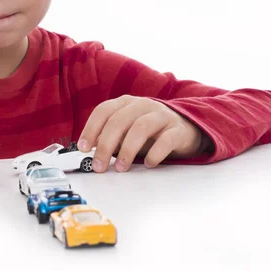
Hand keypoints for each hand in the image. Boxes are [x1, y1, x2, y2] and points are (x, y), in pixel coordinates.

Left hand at [77, 95, 206, 172]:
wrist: (187, 128)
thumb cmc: (150, 131)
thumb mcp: (126, 130)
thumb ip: (110, 137)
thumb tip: (89, 150)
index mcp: (126, 103)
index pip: (103, 111)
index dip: (91, 129)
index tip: (83, 148)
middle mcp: (142, 105)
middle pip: (119, 120)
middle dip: (106, 145)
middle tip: (99, 165)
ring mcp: (161, 115)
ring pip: (141, 128)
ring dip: (127, 150)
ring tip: (121, 168)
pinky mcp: (178, 129)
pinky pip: (166, 140)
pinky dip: (155, 153)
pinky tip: (148, 163)